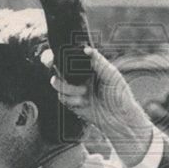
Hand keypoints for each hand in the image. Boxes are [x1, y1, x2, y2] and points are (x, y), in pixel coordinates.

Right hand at [45, 46, 153, 166]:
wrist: (119, 118)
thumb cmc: (119, 94)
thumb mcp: (111, 75)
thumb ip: (98, 61)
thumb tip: (86, 49)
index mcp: (88, 67)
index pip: (70, 56)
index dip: (59, 54)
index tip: (55, 55)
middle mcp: (79, 77)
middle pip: (58, 66)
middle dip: (49, 63)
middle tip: (51, 63)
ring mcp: (74, 89)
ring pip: (58, 82)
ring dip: (67, 87)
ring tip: (84, 92)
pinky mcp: (72, 102)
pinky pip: (62, 97)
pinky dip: (71, 99)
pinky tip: (82, 102)